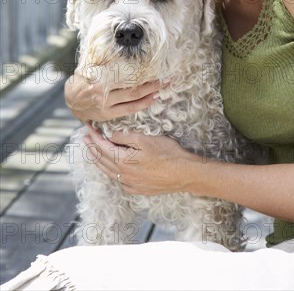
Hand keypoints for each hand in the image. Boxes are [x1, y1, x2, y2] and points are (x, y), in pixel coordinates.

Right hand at [64, 69, 167, 122]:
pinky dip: (143, 104)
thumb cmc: (81, 80)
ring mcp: (107, 107)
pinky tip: (153, 99)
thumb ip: (101, 60)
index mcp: (99, 81)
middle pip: (133, 90)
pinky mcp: (109, 115)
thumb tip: (114, 47)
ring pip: (134, 101)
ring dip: (150, 95)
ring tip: (163, 88)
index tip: (154, 68)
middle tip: (166, 79)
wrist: (71, 101)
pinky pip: (130, 110)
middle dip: (152, 85)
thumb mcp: (88, 67)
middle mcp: (104, 95)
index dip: (141, 74)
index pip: (125, 77)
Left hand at [83, 125, 197, 195]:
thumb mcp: (145, 139)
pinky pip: (118, 180)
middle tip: (85, 138)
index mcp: (123, 161)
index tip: (87, 128)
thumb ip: (125, 137)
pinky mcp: (138, 189)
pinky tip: (111, 168)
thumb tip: (110, 136)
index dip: (93, 137)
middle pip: (102, 160)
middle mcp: (123, 175)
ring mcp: (130, 184)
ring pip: (108, 172)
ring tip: (92, 152)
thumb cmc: (167, 154)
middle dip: (92, 148)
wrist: (184, 174)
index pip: (102, 147)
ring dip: (98, 160)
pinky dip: (110, 172)